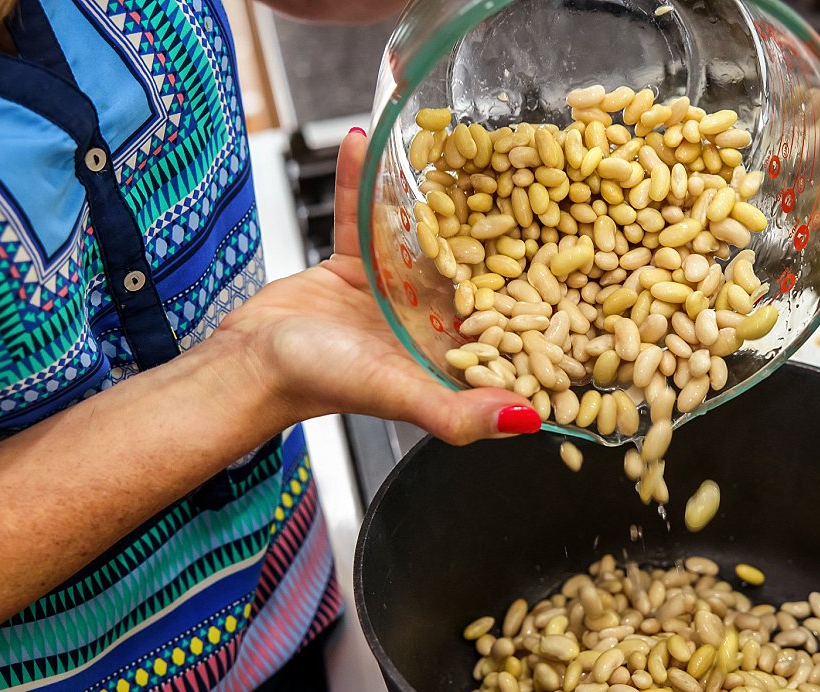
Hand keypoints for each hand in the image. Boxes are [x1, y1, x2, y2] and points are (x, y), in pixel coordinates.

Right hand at [218, 129, 539, 443]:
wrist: (249, 364)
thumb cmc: (322, 383)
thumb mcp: (400, 394)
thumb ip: (460, 413)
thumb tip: (527, 421)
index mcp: (449, 353)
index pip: (505, 319)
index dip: (537, 292)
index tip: (570, 252)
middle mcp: (428, 320)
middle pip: (473, 269)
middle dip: (496, 229)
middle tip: (524, 177)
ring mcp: (392, 288)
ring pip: (424, 235)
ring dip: (437, 198)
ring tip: (458, 150)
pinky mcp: (352, 264)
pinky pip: (364, 215)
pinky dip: (362, 182)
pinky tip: (367, 142)